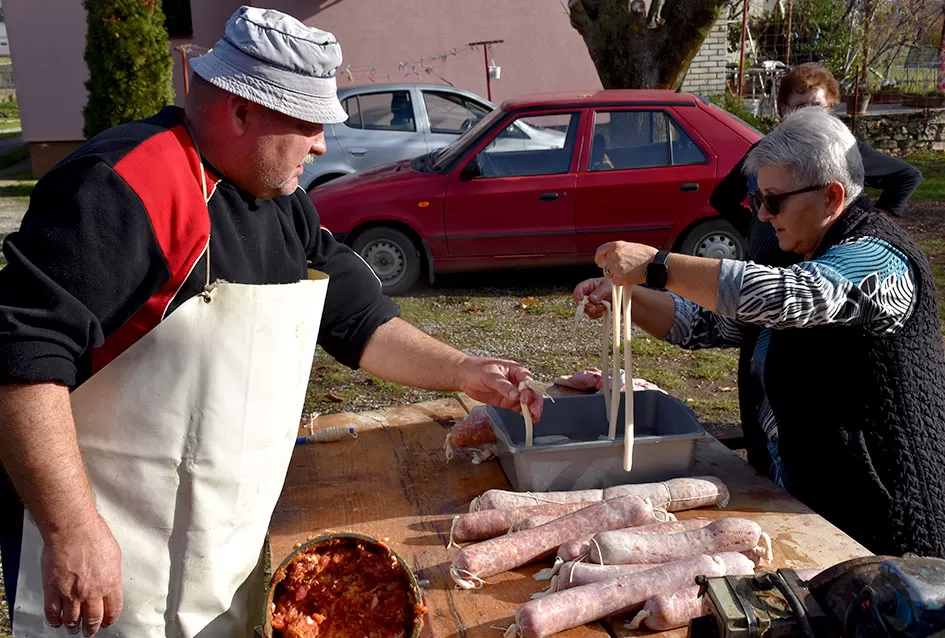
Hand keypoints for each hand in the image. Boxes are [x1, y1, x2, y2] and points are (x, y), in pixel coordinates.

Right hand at [41, 515, 122, 635]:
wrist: (73, 530)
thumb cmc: (93, 536)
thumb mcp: (114, 556)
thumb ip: (112, 574)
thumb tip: (110, 583)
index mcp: (110, 583)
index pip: (113, 610)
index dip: (110, 619)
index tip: (107, 622)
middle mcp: (91, 592)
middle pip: (93, 620)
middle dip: (92, 629)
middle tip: (90, 631)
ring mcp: (71, 593)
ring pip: (72, 620)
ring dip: (73, 627)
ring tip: (73, 628)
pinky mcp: (53, 590)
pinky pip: (53, 613)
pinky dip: (55, 620)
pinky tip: (57, 621)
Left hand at [459, 357, 543, 422]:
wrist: (465, 377)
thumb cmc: (477, 369)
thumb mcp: (490, 375)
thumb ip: (503, 386)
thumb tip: (515, 395)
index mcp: (515, 370)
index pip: (527, 380)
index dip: (529, 390)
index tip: (524, 398)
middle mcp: (517, 382)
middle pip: (531, 392)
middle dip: (535, 401)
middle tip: (534, 411)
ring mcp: (513, 393)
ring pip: (527, 402)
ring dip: (532, 410)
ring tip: (534, 418)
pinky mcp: (507, 402)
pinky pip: (519, 408)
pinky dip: (524, 414)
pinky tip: (529, 420)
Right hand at [573, 277, 612, 318]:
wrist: (621, 294)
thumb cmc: (613, 286)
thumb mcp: (608, 286)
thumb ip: (600, 292)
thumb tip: (592, 299)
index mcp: (589, 285)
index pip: (579, 289)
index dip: (578, 294)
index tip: (581, 299)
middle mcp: (588, 294)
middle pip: (581, 302)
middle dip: (588, 306)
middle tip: (594, 308)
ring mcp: (591, 303)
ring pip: (586, 310)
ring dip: (595, 310)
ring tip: (604, 306)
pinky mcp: (595, 309)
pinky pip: (592, 315)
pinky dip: (597, 314)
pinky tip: (603, 310)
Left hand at [594, 241, 658, 286]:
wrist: (656, 264)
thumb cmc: (647, 255)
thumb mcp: (631, 246)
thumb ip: (619, 249)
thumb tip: (611, 254)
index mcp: (616, 245)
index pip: (601, 251)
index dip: (599, 257)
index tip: (599, 261)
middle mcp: (614, 255)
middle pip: (603, 264)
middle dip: (609, 267)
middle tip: (617, 269)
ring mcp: (616, 266)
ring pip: (609, 273)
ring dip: (616, 274)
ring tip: (627, 272)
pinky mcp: (620, 276)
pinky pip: (615, 281)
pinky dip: (620, 281)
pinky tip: (629, 277)